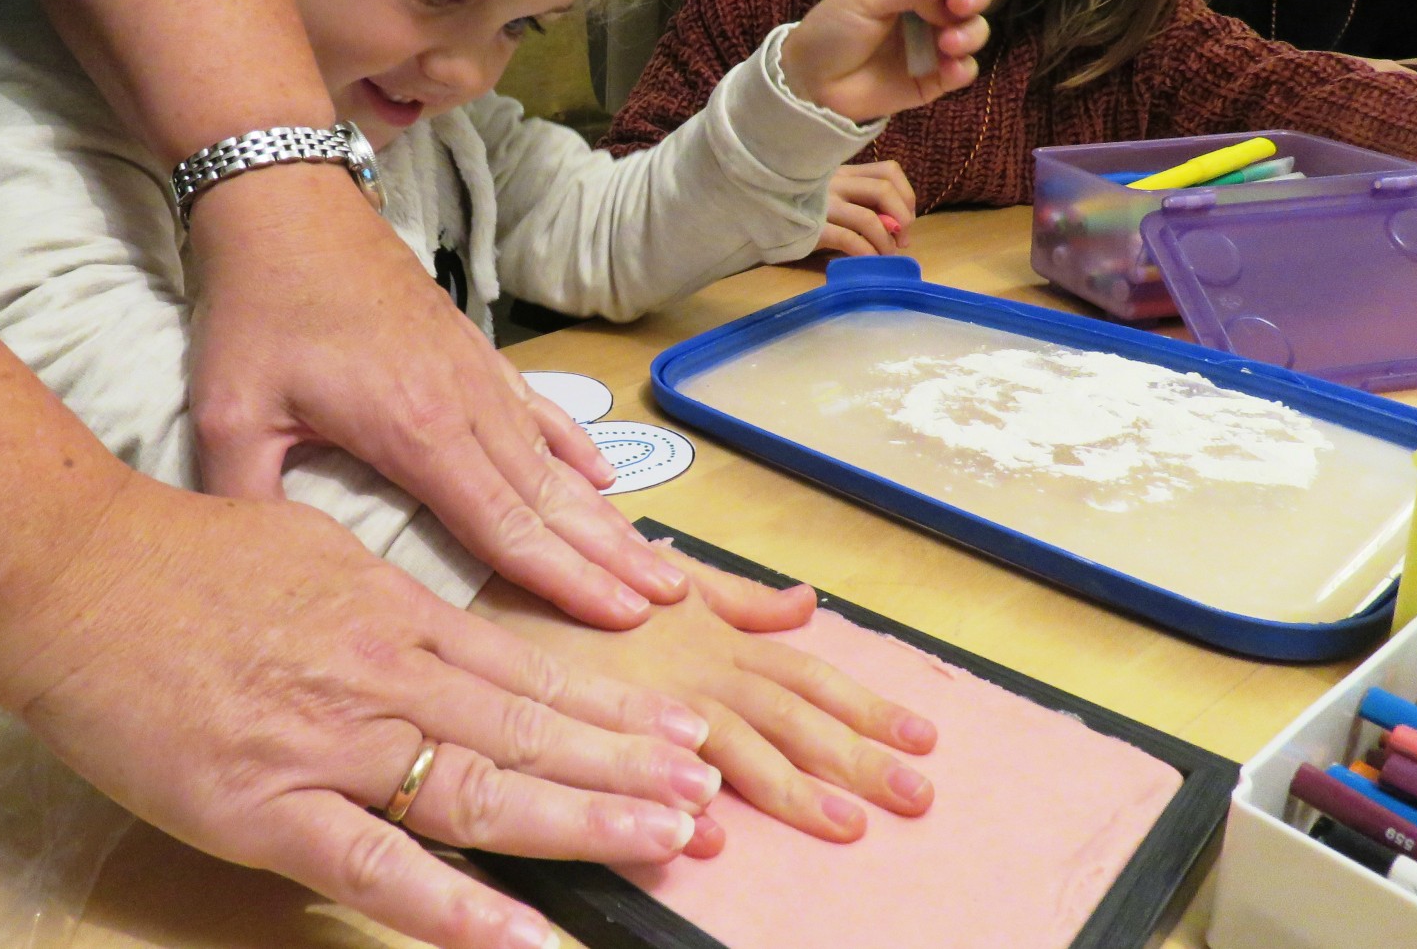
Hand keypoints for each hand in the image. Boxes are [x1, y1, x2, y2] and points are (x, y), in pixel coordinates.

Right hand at [10, 477, 727, 948]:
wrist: (79, 576)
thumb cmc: (182, 556)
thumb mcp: (307, 540)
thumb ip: (378, 593)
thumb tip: (430, 622)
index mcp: (392, 610)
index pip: (526, 668)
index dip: (608, 706)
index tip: (677, 729)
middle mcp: (383, 673)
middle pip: (527, 726)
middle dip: (626, 764)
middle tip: (706, 794)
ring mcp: (329, 741)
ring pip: (479, 784)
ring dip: (579, 817)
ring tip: (663, 838)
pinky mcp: (266, 805)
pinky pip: (375, 864)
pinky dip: (452, 902)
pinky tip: (518, 932)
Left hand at [184, 163, 689, 628]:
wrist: (286, 204)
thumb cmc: (257, 307)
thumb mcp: (228, 409)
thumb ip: (245, 496)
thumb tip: (257, 574)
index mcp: (415, 431)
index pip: (502, 524)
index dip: (561, 579)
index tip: (618, 620)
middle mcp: (464, 405)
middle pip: (550, 499)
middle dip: (611, 557)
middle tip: (670, 604)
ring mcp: (476, 373)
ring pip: (554, 459)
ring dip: (606, 514)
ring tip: (657, 561)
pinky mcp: (472, 350)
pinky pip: (538, 410)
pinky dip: (576, 447)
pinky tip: (604, 476)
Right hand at [470, 555, 937, 853]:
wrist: (494, 582)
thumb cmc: (579, 585)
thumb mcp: (667, 579)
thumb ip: (736, 597)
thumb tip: (806, 601)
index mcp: (715, 638)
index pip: (807, 676)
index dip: (866, 705)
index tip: (922, 735)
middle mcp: (697, 671)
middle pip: (791, 717)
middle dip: (857, 756)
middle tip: (918, 794)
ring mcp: (653, 702)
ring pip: (734, 749)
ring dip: (791, 790)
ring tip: (846, 826)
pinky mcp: (602, 726)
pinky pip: (648, 772)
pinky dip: (682, 802)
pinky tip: (715, 837)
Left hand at [779, 0, 990, 123]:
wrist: (813, 82)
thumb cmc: (833, 29)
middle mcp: (930, 6)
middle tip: (958, 7)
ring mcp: (936, 42)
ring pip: (976, 29)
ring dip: (971, 33)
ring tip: (947, 45)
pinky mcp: (936, 77)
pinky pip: (966, 69)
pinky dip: (963, 68)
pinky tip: (947, 70)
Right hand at [816, 160, 916, 256]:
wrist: (765, 223)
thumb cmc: (806, 213)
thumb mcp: (836, 199)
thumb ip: (865, 206)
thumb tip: (899, 229)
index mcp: (844, 171)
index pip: (889, 170)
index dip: (906, 196)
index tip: (906, 220)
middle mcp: (834, 181)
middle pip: (884, 190)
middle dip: (903, 218)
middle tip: (903, 241)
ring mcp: (822, 204)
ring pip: (869, 219)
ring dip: (886, 242)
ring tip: (887, 256)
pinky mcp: (813, 227)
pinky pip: (850, 240)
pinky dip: (868, 253)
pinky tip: (869, 261)